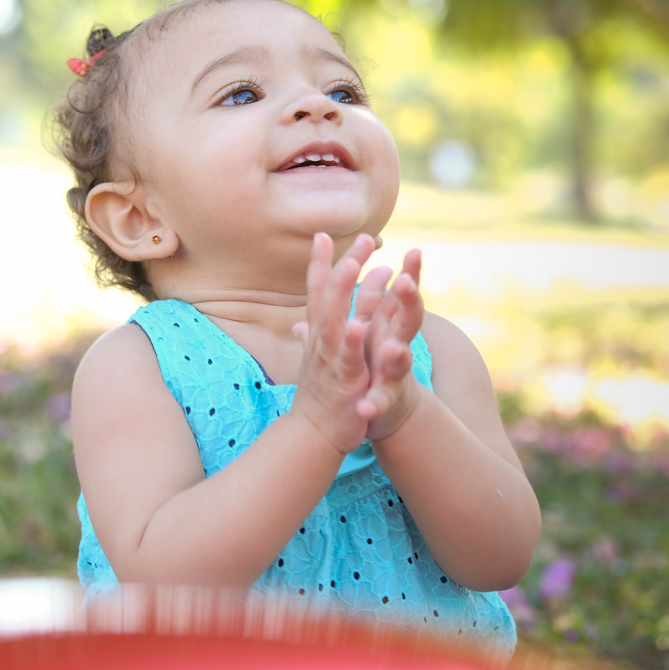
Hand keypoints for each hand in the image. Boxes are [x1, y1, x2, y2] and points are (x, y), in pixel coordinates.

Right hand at [290, 233, 375, 454]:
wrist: (314, 436)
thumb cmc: (320, 394)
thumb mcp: (316, 357)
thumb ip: (314, 331)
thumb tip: (304, 317)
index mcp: (319, 335)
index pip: (316, 293)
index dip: (319, 263)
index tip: (323, 233)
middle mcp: (322, 342)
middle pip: (328, 297)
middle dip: (345, 266)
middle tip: (364, 237)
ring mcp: (331, 360)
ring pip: (335, 321)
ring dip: (342, 292)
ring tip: (354, 265)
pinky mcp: (345, 383)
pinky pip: (348, 359)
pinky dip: (352, 342)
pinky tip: (360, 323)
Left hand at [357, 249, 423, 439]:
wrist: (382, 407)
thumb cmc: (376, 358)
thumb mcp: (370, 324)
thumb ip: (368, 296)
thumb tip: (365, 263)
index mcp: (387, 324)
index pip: (401, 294)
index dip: (410, 273)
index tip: (416, 249)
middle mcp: (395, 344)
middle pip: (409, 318)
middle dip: (408, 301)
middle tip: (406, 282)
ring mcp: (392, 373)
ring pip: (400, 359)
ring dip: (396, 353)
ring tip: (392, 347)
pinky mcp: (384, 400)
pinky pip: (379, 400)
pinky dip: (374, 402)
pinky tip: (366, 406)